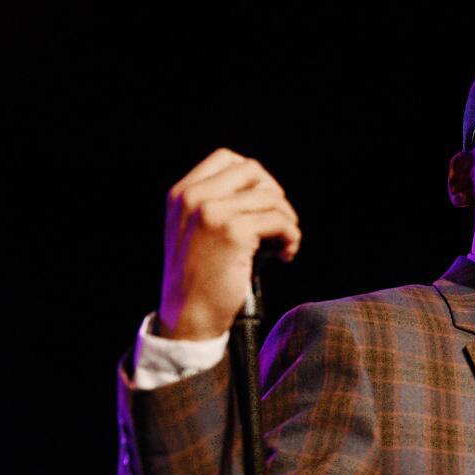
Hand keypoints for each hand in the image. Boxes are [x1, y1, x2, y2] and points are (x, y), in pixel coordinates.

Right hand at [158, 148, 301, 339]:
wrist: (188, 317)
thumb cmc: (198, 280)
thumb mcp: (194, 232)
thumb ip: (215, 205)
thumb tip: (265, 192)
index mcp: (182, 193)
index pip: (226, 158)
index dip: (255, 178)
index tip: (263, 204)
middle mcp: (194, 197)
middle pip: (253, 171)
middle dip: (274, 195)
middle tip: (279, 224)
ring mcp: (212, 212)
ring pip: (271, 198)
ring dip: (287, 220)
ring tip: (284, 245)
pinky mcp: (234, 232)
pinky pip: (280, 221)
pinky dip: (291, 237)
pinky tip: (286, 254)